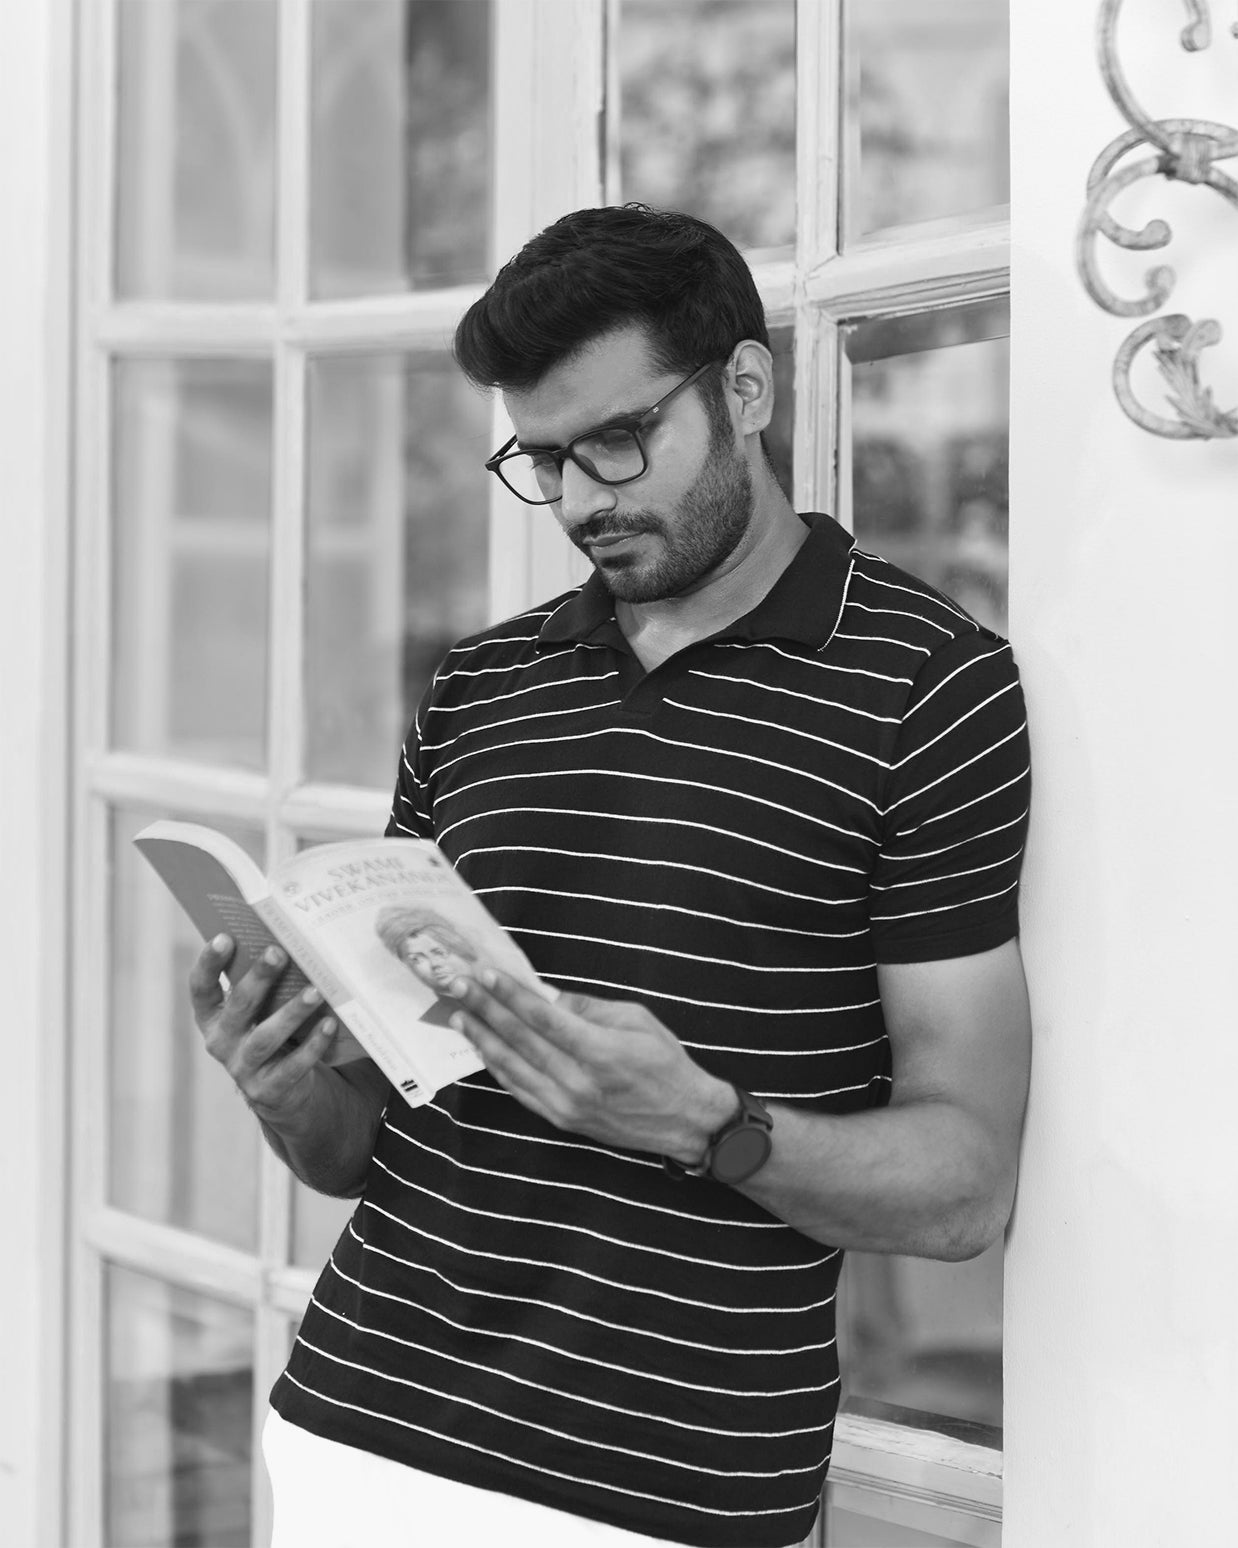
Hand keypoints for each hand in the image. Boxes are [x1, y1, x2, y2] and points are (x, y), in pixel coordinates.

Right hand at [188, 935, 339, 1131]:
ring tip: (314, 991)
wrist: (282, 1090)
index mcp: (212, 1017)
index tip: (224, 937)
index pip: (201, 989)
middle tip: (278, 952)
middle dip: (258, 978)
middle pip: (238, 1007)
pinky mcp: (269, 1089)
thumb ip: (262, 982)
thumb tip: (285, 934)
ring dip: (291, 1013)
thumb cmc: (270, 1030)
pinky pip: (292, 1066)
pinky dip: (313, 1045)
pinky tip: (330, 1024)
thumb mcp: (258, 1009)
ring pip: (265, 1038)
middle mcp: (221, 1042)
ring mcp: (243, 1068)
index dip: (208, 964)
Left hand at [446, 969, 736, 1160]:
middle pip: (519, 1040)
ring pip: (512, 1068)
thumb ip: (590, 1007)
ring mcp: (566, 1105)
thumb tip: (548, 997)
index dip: (509, 994)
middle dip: (485, 1010)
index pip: (542, 1017)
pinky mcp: (562, 1120)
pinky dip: (498, 1068)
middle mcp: (578, 1081)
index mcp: (600, 1051)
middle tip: (457, 987)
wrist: (685, 1120)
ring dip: (482, 1039)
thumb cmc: (666, 1063)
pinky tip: (484, 1049)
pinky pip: (520, 1091)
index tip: (484, 974)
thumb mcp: (638, 1019)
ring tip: (459, 1015)